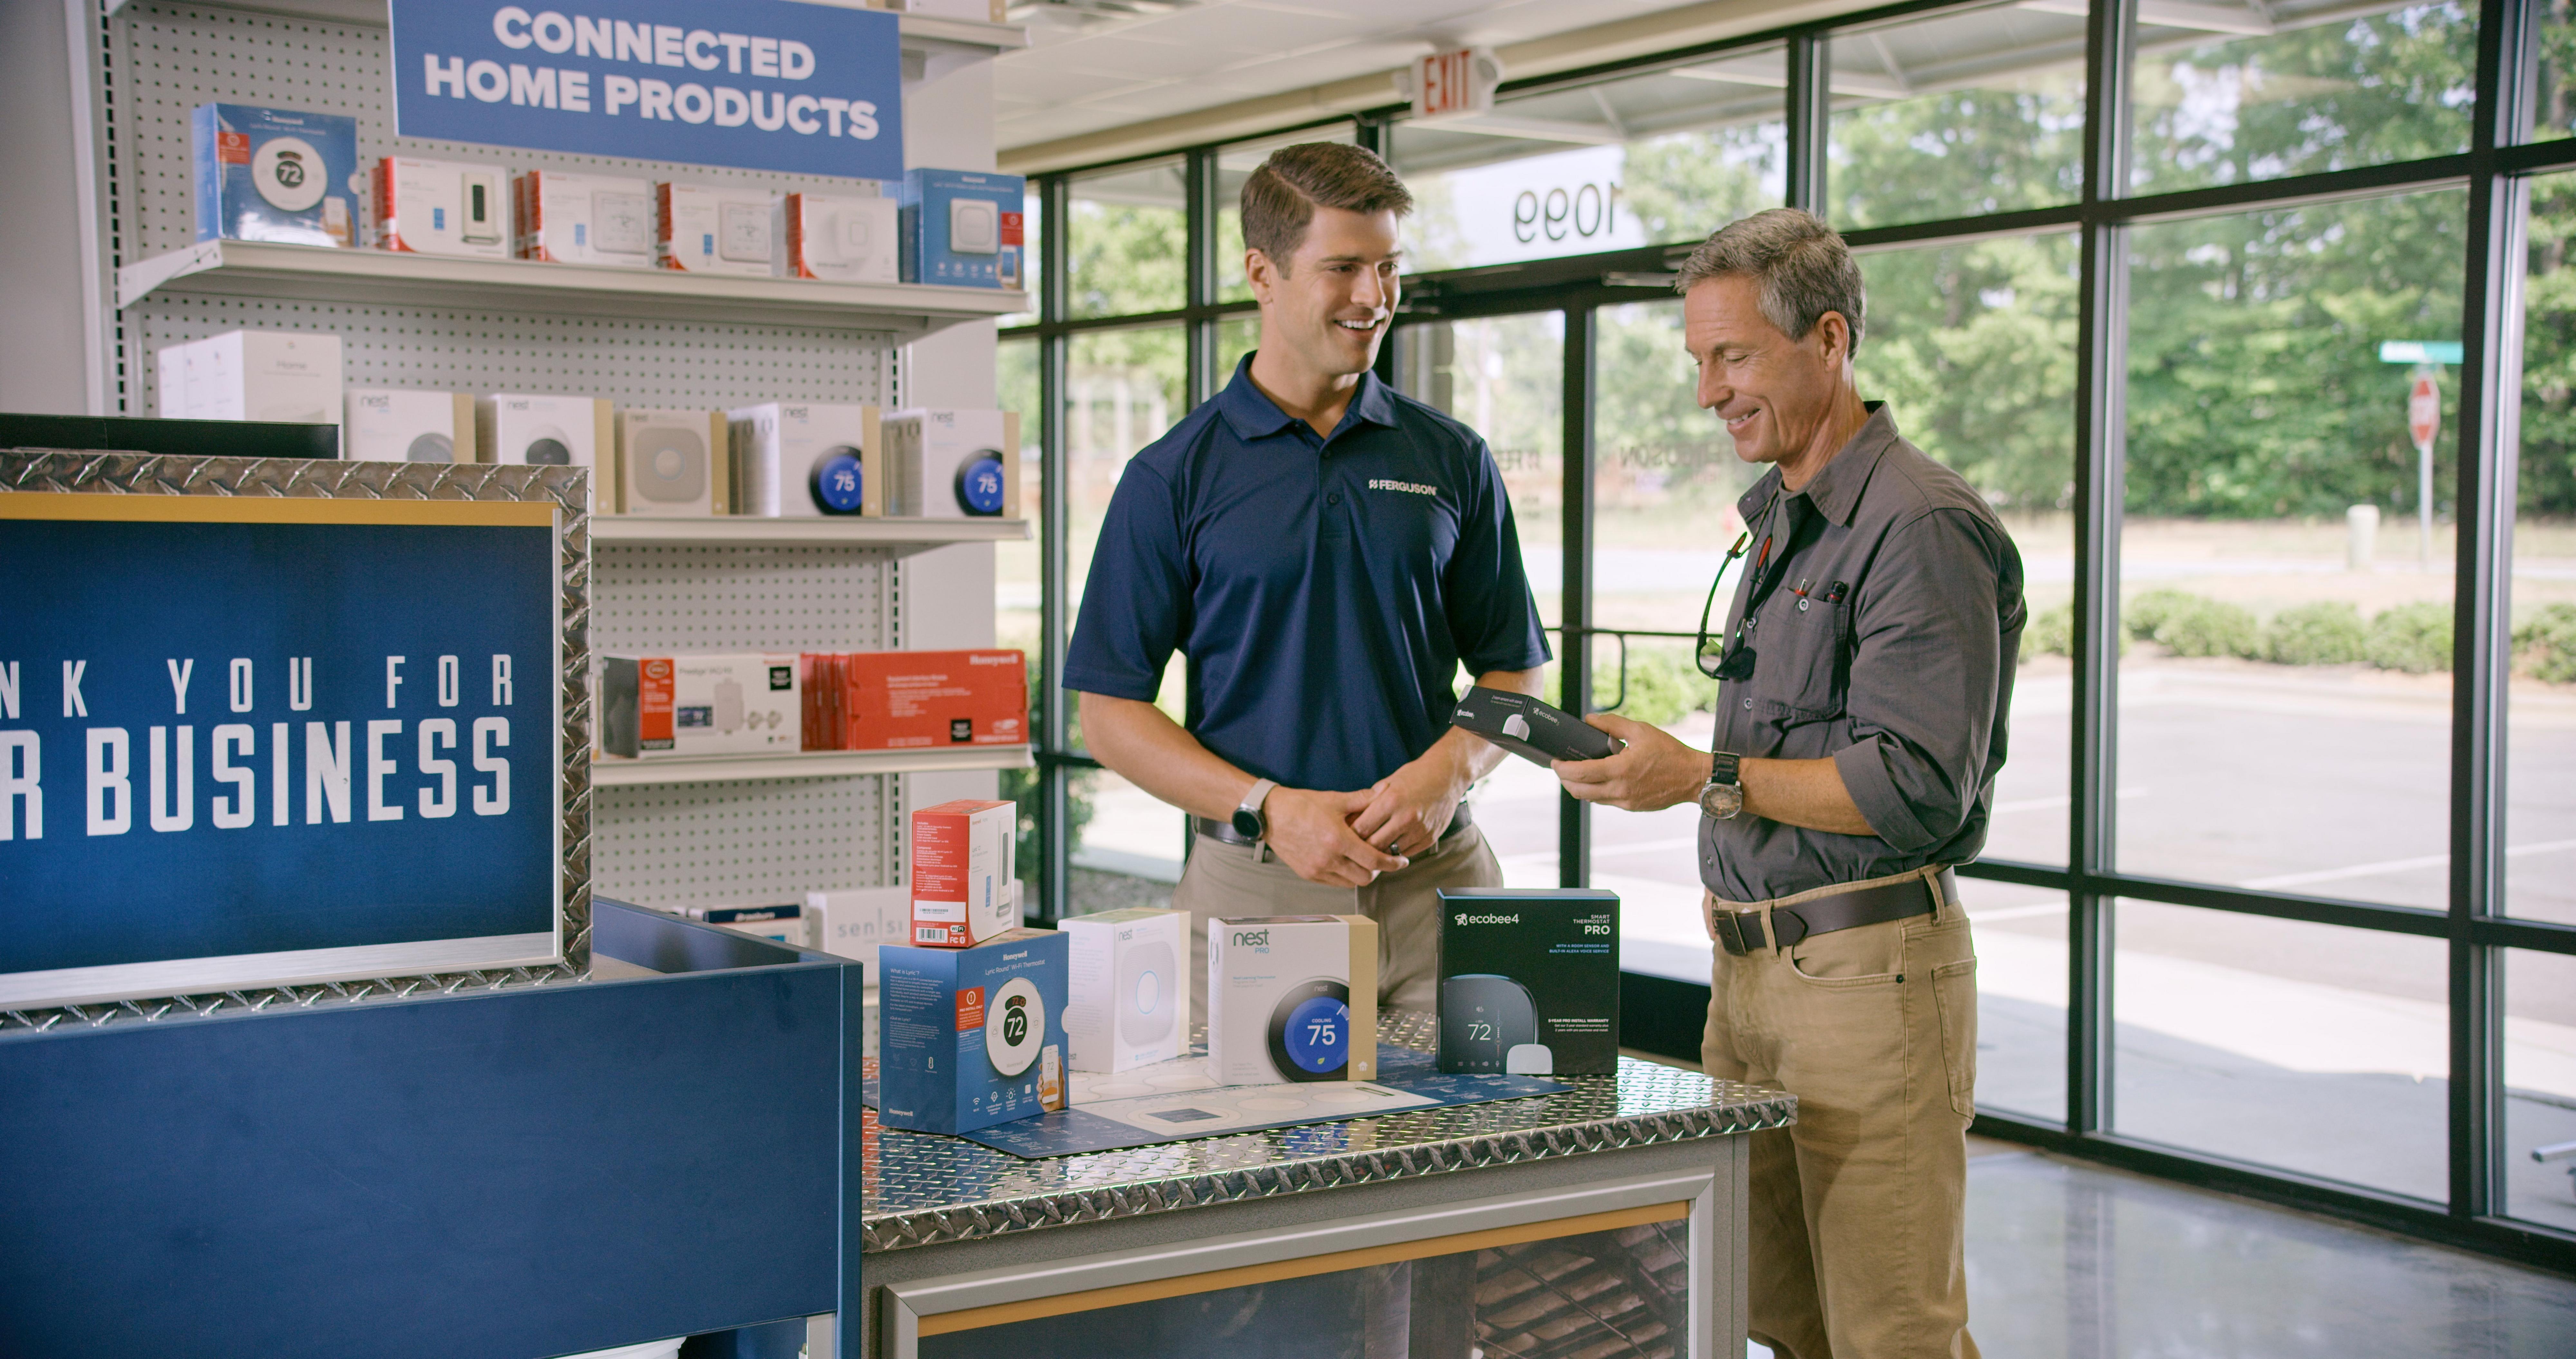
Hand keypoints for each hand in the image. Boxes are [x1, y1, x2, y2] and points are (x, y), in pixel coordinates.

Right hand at [1264, 786, 1409, 886]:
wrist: (1269, 814)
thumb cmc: (1300, 805)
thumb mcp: (1334, 799)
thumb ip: (1362, 799)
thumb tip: (1384, 793)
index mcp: (1338, 840)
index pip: (1375, 860)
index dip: (1393, 863)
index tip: (1402, 861)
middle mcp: (1328, 859)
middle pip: (1365, 877)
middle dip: (1378, 870)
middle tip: (1381, 858)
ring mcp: (1317, 869)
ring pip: (1350, 883)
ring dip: (1361, 874)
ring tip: (1362, 860)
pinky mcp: (1308, 874)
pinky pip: (1334, 882)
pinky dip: (1344, 875)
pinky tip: (1345, 861)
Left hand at [1349, 755, 1465, 857]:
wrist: (1447, 776)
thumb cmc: (1414, 777)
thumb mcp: (1388, 782)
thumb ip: (1370, 802)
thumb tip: (1350, 821)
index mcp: (1391, 800)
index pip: (1361, 828)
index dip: (1349, 835)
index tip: (1343, 837)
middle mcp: (1406, 817)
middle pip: (1374, 844)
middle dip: (1361, 849)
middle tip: (1352, 850)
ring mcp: (1419, 830)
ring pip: (1390, 853)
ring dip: (1378, 854)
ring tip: (1368, 852)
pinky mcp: (1429, 839)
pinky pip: (1406, 853)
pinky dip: (1395, 853)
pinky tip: (1388, 849)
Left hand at [1553, 712, 1709, 812]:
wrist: (1693, 777)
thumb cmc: (1670, 752)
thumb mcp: (1641, 730)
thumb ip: (1612, 724)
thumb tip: (1589, 719)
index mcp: (1621, 770)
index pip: (1581, 773)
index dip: (1562, 768)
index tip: (1554, 761)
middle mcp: (1620, 790)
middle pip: (1579, 791)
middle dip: (1564, 780)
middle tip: (1560, 768)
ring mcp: (1625, 801)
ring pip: (1590, 799)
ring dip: (1578, 787)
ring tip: (1575, 773)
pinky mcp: (1632, 807)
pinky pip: (1605, 801)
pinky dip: (1595, 792)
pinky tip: (1597, 780)